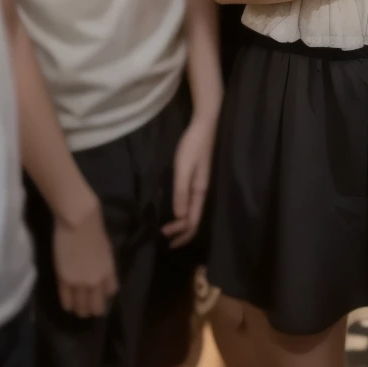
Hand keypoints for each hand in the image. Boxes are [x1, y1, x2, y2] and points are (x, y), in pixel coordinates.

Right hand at [53, 194, 118, 317]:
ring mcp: (80, 283)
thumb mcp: (105, 249)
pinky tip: (68, 305)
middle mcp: (97, 281)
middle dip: (93, 309)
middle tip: (88, 310)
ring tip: (77, 310)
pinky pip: (66, 300)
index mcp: (109, 272)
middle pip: (97, 305)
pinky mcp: (65, 280)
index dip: (105, 295)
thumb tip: (99, 273)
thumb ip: (103, 265)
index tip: (100, 294)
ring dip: (80, 310)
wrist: (78, 221)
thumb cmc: (92, 228)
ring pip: (81, 306)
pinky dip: (67, 304)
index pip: (111, 292)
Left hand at [164, 113, 216, 247]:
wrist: (203, 126)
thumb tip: (179, 217)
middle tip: (166, 240)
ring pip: (193, 213)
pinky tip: (176, 211)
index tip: (164, 235)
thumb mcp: (183, 168)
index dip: (180, 232)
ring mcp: (200, 186)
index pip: (192, 221)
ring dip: (182, 225)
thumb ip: (181, 192)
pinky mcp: (197, 179)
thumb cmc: (193, 146)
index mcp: (200, 192)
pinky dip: (183, 213)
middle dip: (182, 233)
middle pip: (194, 220)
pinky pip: (191, 203)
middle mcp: (202, 192)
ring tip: (170, 231)